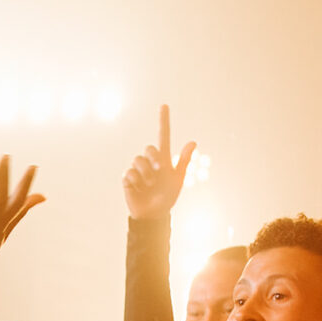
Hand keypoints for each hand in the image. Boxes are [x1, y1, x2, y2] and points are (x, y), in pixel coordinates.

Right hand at [122, 106, 196, 221]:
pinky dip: (135, 181)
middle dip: (153, 159)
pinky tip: (138, 188)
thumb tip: (193, 141)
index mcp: (163, 159)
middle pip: (149, 149)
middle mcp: (149, 162)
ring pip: (138, 160)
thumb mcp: (178, 179)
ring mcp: (137, 170)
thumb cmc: (168, 197)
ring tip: (149, 185)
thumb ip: (184, 160)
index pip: (163, 136)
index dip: (164, 121)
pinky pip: (129, 173)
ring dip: (145, 173)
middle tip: (158, 173)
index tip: (164, 106)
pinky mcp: (128, 179)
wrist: (154, 214)